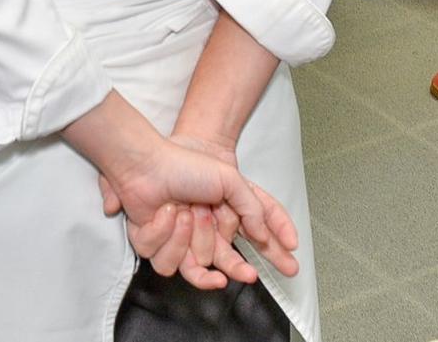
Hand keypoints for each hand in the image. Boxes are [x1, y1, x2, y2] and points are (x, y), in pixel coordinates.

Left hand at [97, 137, 299, 288]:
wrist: (149, 164)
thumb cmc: (187, 166)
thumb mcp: (230, 180)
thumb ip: (253, 208)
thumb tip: (263, 235)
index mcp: (223, 217)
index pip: (253, 242)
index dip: (273, 255)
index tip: (289, 267)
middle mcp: (203, 233)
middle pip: (226, 264)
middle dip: (237, 268)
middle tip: (248, 273)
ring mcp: (179, 241)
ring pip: (194, 266)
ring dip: (193, 238)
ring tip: (188, 212)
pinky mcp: (155, 245)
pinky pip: (165, 261)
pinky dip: (165, 234)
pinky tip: (167, 213)